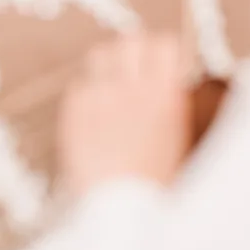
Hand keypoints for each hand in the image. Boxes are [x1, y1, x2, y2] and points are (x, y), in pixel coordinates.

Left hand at [59, 35, 190, 195]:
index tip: (162, 60)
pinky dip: (87, 95)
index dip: (163, 51)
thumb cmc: (156, 180)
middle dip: (134, 52)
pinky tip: (94, 115)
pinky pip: (79, 86)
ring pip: (100, 54)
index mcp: (164, 94)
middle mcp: (132, 87)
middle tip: (134, 70)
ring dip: (108, 65)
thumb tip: (163, 80)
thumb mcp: (175, 135)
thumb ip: (167, 100)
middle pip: (130, 41)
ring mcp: (100, 96)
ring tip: (111, 86)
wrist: (122, 207)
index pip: (164, 45)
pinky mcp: (75, 110)